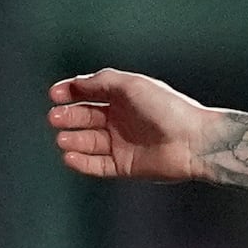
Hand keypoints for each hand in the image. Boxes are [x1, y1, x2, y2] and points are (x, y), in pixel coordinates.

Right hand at [47, 70, 214, 183]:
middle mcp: (121, 120)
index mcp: (123, 98)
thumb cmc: (168, 108)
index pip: (89, 93)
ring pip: (89, 143)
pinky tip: (69, 156)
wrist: (193, 141)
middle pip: (85, 118)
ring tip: (63, 139)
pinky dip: (82, 163)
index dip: (70, 92)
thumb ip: (102, 81)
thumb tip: (77, 83)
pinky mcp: (125, 166)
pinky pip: (98, 166)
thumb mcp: (132, 85)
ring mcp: (122, 144)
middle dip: (68, 117)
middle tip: (55, 118)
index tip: (54, 95)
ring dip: (73, 140)